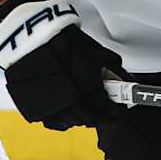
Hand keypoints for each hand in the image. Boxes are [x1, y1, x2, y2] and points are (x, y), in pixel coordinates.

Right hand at [0, 0, 121, 130]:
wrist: (30, 36)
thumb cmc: (66, 42)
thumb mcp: (97, 53)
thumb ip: (115, 71)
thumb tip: (130, 83)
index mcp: (87, 88)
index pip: (104, 112)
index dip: (112, 115)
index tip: (115, 115)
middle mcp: (69, 100)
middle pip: (87, 120)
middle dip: (97, 117)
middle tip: (101, 114)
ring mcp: (49, 105)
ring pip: (69, 123)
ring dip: (79, 119)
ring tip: (83, 111)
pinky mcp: (33, 106)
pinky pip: (51, 122)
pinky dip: (61, 120)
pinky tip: (65, 112)